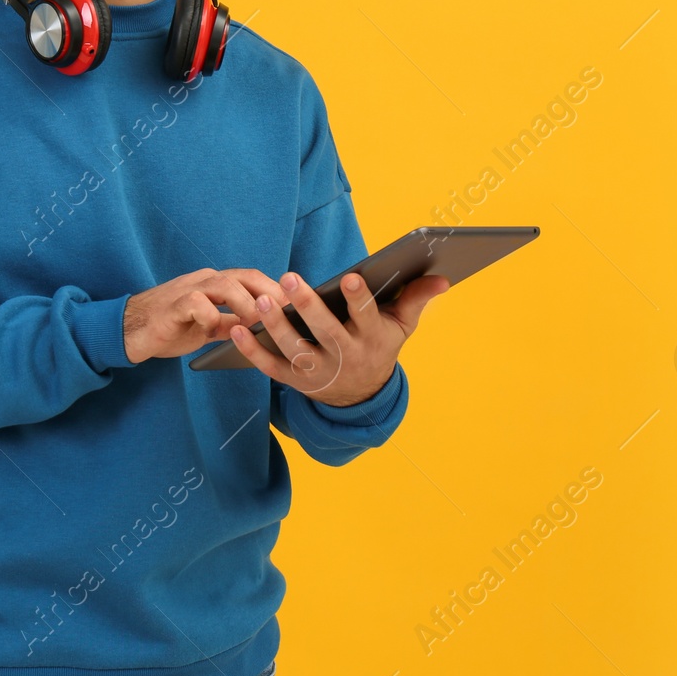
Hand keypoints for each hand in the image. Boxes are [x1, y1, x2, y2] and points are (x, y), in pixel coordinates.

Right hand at [123, 268, 284, 364]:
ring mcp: (187, 289)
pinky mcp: (172, 305)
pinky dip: (209, 316)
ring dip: (243, 304)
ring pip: (223, 284)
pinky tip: (212, 331)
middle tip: (284, 315)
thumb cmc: (171, 327)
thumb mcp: (208, 327)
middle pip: (243, 276)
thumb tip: (263, 329)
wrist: (129, 330)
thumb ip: (231, 323)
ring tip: (254, 325)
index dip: (275, 289)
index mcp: (214, 284)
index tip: (296, 306)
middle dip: (267, 294)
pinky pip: (196, 303)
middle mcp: (203, 280)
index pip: (251, 278)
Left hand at [227, 269, 449, 405]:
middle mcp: (344, 359)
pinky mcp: (294, 382)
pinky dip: (251, 351)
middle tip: (289, 278)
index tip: (348, 278)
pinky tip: (235, 330)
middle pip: (325, 332)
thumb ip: (415, 299)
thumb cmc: (378, 346)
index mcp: (371, 342)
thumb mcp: (400, 327)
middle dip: (307, 306)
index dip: (358, 300)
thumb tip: (441, 278)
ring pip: (294, 350)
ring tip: (261, 300)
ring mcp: (317, 373)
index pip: (366, 318)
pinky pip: (269, 367)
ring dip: (275, 326)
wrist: (360, 397)